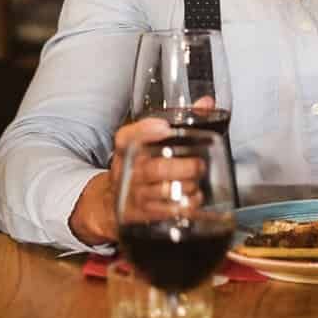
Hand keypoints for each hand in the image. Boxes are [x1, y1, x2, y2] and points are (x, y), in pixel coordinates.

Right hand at [69, 117, 196, 244]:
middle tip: (198, 165)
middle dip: (182, 168)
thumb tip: (206, 103)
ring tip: (197, 183)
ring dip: (186, 187)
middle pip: (153, 169)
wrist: (111, 201)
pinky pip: (164, 212)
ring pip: (161, 191)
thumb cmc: (139, 165)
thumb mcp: (149, 142)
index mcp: (127, 148)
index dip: (145, 131)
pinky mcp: (141, 213)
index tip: (164, 127)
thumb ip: (179, 120)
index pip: (127, 137)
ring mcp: (134, 193)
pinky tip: (194, 200)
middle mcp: (127, 170)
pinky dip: (183, 206)